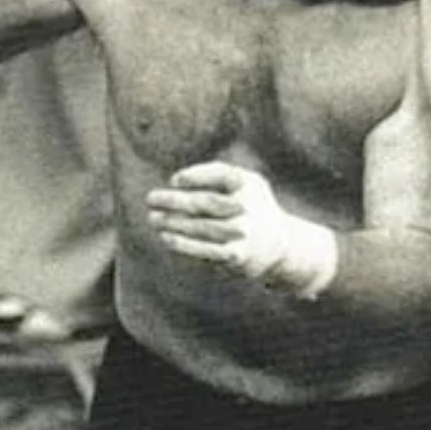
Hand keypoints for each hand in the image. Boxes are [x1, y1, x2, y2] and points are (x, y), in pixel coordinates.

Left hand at [147, 161, 337, 299]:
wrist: (279, 244)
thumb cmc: (251, 206)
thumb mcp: (245, 183)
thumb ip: (217, 174)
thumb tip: (175, 183)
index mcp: (249, 184)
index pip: (222, 174)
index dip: (197, 176)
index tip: (174, 180)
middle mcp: (248, 208)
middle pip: (206, 203)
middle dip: (176, 201)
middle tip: (151, 199)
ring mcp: (243, 233)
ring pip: (202, 227)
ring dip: (174, 223)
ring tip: (153, 218)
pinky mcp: (237, 255)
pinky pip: (206, 249)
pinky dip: (184, 244)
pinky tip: (167, 237)